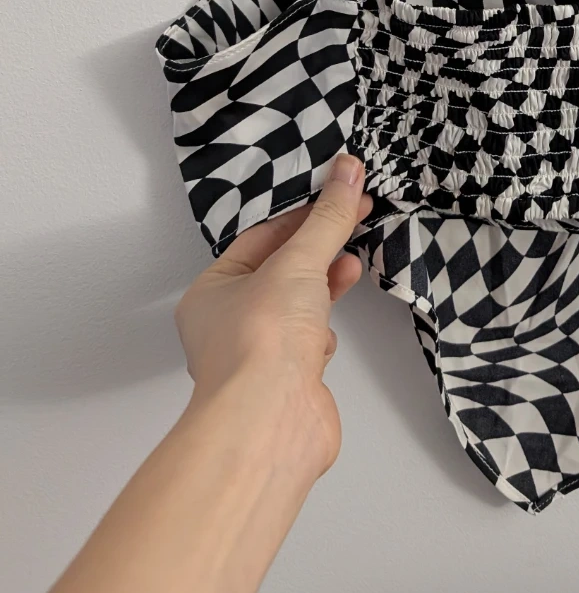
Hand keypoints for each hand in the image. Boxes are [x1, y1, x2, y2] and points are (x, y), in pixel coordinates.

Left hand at [173, 154, 372, 479]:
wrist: (272, 422)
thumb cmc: (262, 341)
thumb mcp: (298, 262)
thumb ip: (327, 218)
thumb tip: (347, 170)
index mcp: (210, 293)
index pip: (259, 239)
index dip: (301, 215)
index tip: (338, 194)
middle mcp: (227, 325)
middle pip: (279, 272)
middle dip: (317, 248)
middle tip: (354, 218)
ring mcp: (257, 356)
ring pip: (296, 308)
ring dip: (323, 287)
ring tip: (351, 264)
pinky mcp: (287, 382)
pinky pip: (308, 344)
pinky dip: (324, 333)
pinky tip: (331, 334)